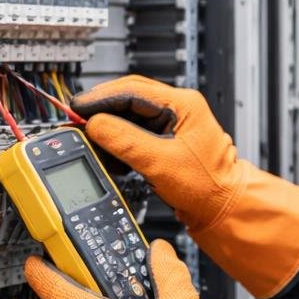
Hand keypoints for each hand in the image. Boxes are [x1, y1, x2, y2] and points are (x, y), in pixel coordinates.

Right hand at [69, 75, 243, 234]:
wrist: (222, 208)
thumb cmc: (207, 185)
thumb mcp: (160, 162)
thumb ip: (125, 141)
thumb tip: (96, 125)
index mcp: (183, 104)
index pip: (132, 90)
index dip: (100, 98)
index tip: (77, 107)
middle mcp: (178, 108)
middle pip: (128, 98)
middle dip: (101, 110)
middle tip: (76, 119)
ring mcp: (172, 124)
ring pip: (130, 116)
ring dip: (108, 127)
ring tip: (89, 138)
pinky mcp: (166, 140)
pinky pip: (135, 132)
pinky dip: (118, 141)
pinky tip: (107, 152)